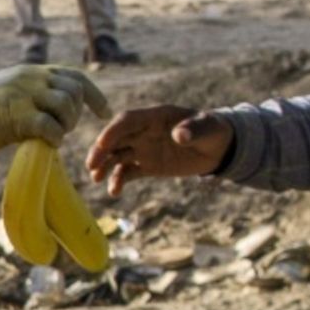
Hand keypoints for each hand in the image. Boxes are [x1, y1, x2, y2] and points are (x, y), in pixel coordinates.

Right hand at [0, 64, 107, 155]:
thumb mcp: (10, 90)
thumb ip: (33, 93)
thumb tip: (54, 109)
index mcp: (32, 72)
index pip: (74, 76)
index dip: (93, 95)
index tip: (103, 112)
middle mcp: (31, 78)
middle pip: (75, 90)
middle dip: (78, 113)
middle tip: (65, 128)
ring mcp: (24, 95)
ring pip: (67, 104)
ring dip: (67, 125)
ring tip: (54, 135)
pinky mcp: (16, 116)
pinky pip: (51, 126)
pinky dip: (56, 138)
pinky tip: (47, 144)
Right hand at [86, 106, 228, 185]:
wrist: (218, 147)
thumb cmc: (213, 130)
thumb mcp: (208, 128)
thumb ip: (193, 129)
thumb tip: (180, 135)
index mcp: (155, 117)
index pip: (127, 120)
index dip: (114, 131)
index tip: (102, 144)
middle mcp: (143, 131)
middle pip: (115, 138)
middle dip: (101, 150)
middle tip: (91, 166)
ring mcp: (143, 149)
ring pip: (117, 155)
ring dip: (104, 166)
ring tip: (96, 179)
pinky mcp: (147, 166)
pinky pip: (128, 172)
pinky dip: (118, 181)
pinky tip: (114, 192)